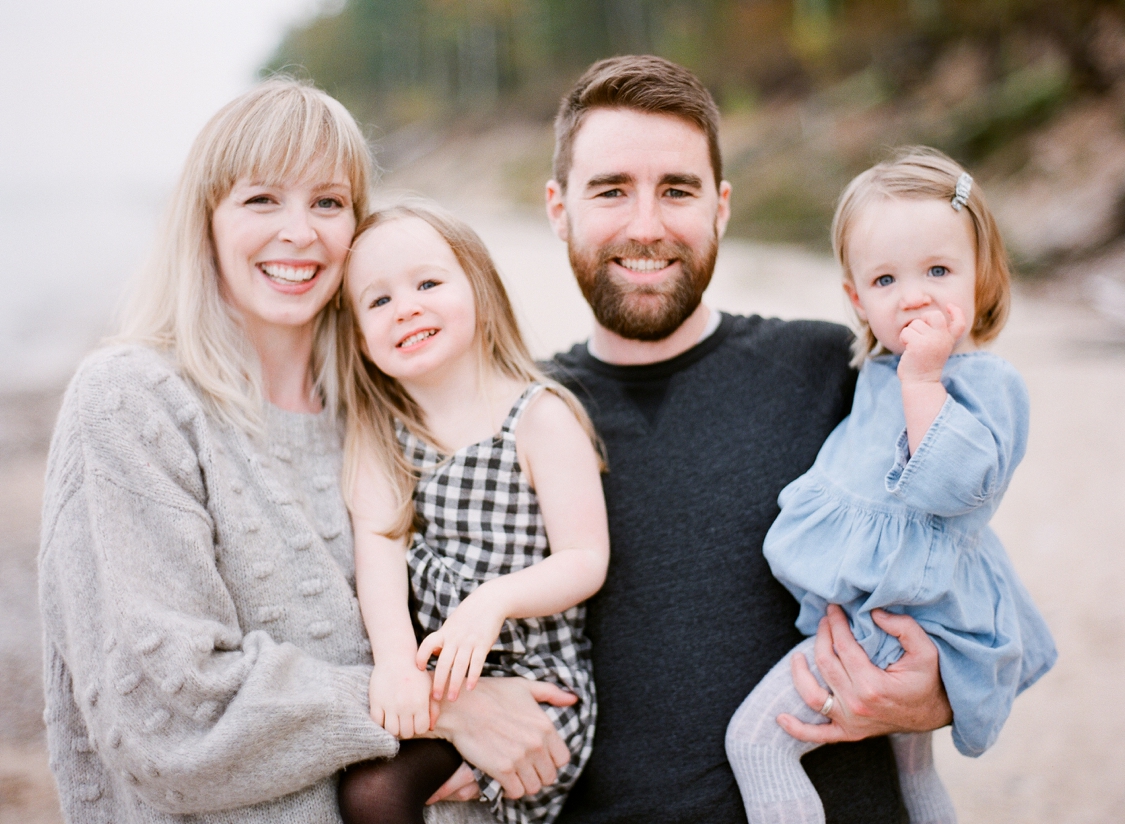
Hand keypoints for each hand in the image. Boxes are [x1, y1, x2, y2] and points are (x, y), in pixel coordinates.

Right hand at [368, 661, 433, 738]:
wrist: (396, 658)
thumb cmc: (416, 673)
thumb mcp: (429, 687)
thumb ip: (433, 708)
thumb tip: (431, 728)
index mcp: (420, 702)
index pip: (421, 729)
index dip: (420, 727)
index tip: (417, 720)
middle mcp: (405, 705)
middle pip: (406, 733)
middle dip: (408, 729)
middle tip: (407, 720)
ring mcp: (389, 704)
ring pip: (391, 731)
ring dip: (395, 728)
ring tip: (397, 720)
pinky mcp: (376, 701)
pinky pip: (377, 722)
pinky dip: (382, 722)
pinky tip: (386, 715)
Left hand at [417, 589, 506, 700]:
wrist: (489, 601)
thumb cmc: (468, 615)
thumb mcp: (451, 624)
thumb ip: (443, 639)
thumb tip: (435, 655)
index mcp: (444, 632)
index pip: (427, 644)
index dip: (421, 656)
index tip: (419, 669)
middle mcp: (455, 638)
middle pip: (443, 662)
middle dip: (438, 681)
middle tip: (435, 698)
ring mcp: (469, 641)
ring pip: (459, 666)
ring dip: (455, 684)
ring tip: (452, 698)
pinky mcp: (483, 643)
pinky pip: (477, 662)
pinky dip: (473, 676)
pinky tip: (470, 687)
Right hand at [427, 677, 575, 798]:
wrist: (460, 705)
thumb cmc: (490, 694)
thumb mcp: (524, 687)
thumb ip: (551, 693)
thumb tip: (573, 699)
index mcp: (545, 726)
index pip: (562, 759)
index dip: (551, 761)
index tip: (540, 759)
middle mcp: (536, 744)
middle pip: (549, 776)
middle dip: (538, 774)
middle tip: (525, 768)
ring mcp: (520, 758)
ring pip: (534, 787)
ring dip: (525, 784)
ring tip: (516, 775)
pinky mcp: (502, 769)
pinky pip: (516, 792)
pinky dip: (511, 790)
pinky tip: (504, 780)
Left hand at [777, 604, 952, 743]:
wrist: (937, 713)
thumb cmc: (930, 680)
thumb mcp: (926, 650)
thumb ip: (903, 627)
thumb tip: (874, 613)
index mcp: (873, 685)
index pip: (843, 648)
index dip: (835, 624)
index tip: (832, 608)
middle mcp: (857, 705)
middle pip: (825, 664)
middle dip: (821, 637)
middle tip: (823, 620)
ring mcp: (851, 722)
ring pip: (812, 695)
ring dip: (799, 674)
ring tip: (797, 656)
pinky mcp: (849, 733)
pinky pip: (818, 734)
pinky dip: (798, 729)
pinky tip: (781, 718)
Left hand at [898, 304, 966, 383]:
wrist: (920, 382)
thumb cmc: (924, 364)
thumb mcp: (935, 348)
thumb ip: (935, 334)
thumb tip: (924, 318)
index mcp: (949, 340)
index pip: (959, 323)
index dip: (956, 312)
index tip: (949, 305)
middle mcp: (943, 339)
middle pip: (934, 315)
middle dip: (923, 319)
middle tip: (919, 333)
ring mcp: (931, 341)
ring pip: (915, 324)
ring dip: (910, 333)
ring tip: (913, 347)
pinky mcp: (918, 344)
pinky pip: (906, 332)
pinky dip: (903, 339)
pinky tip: (908, 350)